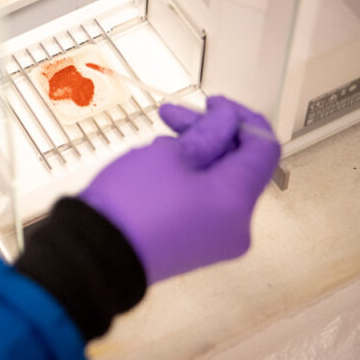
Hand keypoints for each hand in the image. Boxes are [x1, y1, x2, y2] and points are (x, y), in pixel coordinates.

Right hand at [79, 96, 280, 283]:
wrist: (95, 255)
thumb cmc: (130, 204)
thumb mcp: (169, 154)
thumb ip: (207, 132)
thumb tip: (226, 121)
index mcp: (235, 201)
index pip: (264, 148)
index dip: (241, 117)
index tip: (212, 104)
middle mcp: (236, 225)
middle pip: (238, 165)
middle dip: (208, 134)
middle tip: (171, 115)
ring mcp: (216, 239)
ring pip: (219, 183)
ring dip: (195, 155)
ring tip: (156, 145)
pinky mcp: (196, 246)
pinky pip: (204, 203)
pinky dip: (189, 180)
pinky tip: (157, 169)